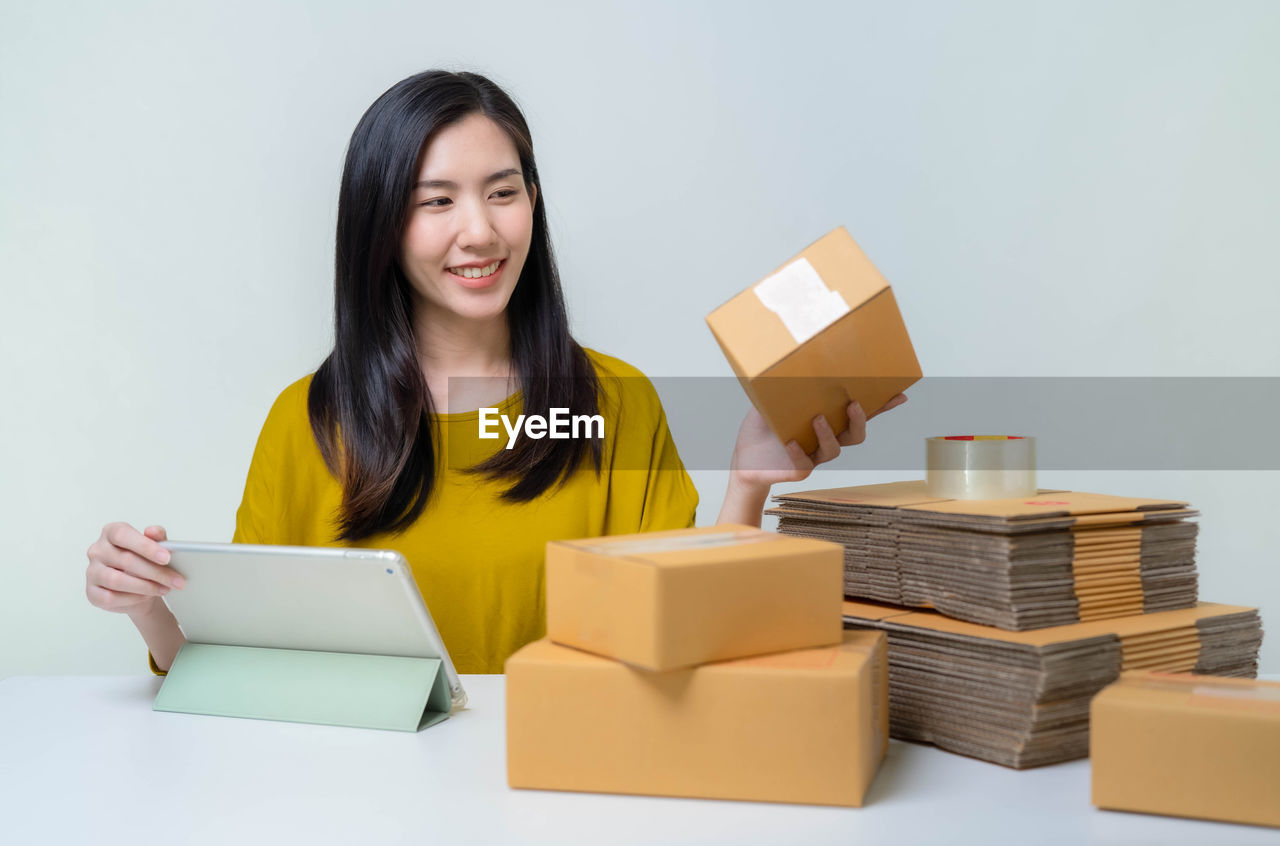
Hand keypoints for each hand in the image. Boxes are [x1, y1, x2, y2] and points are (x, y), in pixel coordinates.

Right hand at [85, 523, 184, 617]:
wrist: (139, 586)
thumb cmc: (145, 561)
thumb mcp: (156, 546)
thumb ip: (157, 536)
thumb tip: (153, 531)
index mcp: (111, 532)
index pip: (122, 535)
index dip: (145, 546)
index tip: (167, 557)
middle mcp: (97, 550)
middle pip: (125, 560)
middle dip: (156, 572)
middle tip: (176, 580)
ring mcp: (92, 571)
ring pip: (116, 580)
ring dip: (145, 587)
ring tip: (164, 589)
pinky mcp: (92, 592)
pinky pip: (110, 597)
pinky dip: (132, 598)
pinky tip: (146, 596)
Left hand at [730, 394, 908, 489]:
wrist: (744, 461)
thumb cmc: (761, 431)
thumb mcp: (769, 403)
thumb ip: (780, 388)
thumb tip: (788, 362)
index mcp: (825, 421)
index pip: (857, 414)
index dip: (881, 407)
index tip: (899, 394)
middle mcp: (825, 439)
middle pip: (855, 434)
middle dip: (860, 420)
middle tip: (853, 404)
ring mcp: (814, 456)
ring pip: (835, 450)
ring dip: (829, 434)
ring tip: (817, 419)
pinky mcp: (798, 470)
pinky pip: (805, 464)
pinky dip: (799, 452)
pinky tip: (790, 442)